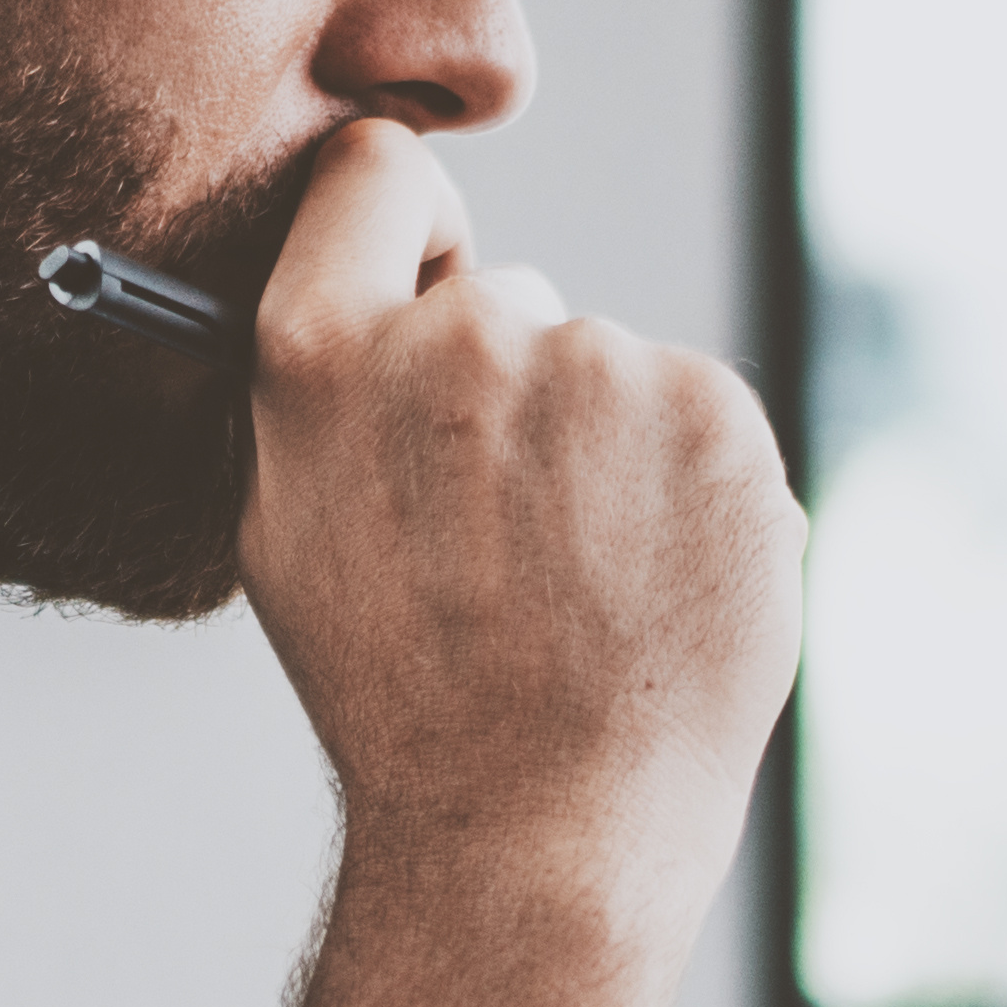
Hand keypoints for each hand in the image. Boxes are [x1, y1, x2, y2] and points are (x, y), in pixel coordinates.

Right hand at [235, 117, 801, 963]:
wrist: (539, 832)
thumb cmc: (403, 703)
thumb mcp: (288, 533)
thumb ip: (322, 392)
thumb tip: (376, 296)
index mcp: (324, 355)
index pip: (375, 173)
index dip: (404, 225)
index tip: (427, 287)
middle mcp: (464, 335)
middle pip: (508, 300)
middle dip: (512, 394)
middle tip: (506, 544)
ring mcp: (602, 369)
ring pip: (612, 375)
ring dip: (608, 455)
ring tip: (581, 592)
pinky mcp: (718, 413)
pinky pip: (700, 423)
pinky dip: (693, 494)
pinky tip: (653, 591)